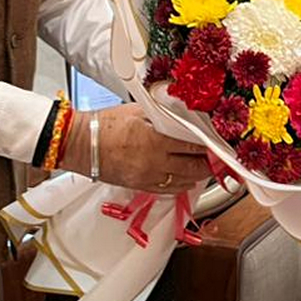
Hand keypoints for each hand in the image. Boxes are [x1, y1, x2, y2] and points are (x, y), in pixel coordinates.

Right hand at [60, 103, 209, 193]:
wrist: (82, 144)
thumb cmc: (105, 125)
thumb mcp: (137, 110)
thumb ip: (162, 114)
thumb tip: (182, 114)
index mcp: (156, 140)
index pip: (193, 146)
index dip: (209, 146)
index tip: (219, 144)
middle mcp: (155, 162)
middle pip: (194, 167)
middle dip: (209, 163)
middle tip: (217, 158)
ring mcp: (149, 177)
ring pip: (184, 181)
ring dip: (197, 175)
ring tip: (205, 167)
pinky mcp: (141, 186)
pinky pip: (169, 190)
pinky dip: (181, 184)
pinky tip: (186, 177)